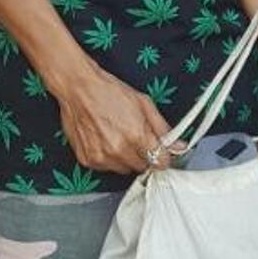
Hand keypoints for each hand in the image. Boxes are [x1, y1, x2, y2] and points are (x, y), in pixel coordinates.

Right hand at [51, 55, 176, 177]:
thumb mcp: (144, 104)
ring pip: (124, 169)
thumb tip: (179, 144)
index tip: (161, 152)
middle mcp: (119, 150)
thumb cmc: (109, 92)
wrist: (79, 88)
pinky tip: (105, 140)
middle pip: (143, 167)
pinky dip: (109, 158)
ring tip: (118, 136)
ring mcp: (102, 157)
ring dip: (126, 158)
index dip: (163, 156)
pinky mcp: (88, 160)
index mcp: (136, 136)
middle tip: (136, 138)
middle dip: (144, 155)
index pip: (160, 162)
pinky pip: (107, 168)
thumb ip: (162, 128)